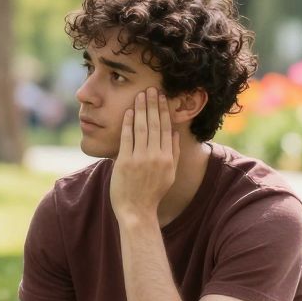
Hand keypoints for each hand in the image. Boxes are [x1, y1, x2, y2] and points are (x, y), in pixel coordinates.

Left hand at [108, 89, 175, 221]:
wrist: (137, 212)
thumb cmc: (152, 194)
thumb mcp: (169, 175)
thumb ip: (174, 154)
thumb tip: (176, 134)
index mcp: (168, 159)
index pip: (167, 129)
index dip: (165, 112)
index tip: (163, 98)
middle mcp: (156, 157)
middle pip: (156, 125)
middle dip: (154, 105)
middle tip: (152, 89)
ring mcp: (140, 159)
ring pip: (143, 128)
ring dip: (142, 109)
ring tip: (141, 95)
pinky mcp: (125, 162)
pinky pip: (127, 138)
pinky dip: (129, 123)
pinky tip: (130, 111)